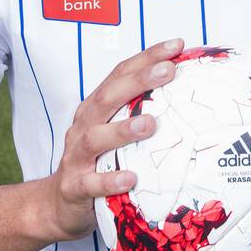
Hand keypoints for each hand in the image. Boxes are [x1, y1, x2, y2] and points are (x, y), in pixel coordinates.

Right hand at [43, 37, 183, 240]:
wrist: (59, 204)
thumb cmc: (98, 162)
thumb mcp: (117, 134)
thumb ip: (143, 114)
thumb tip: (191, 98)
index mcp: (96, 109)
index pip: (120, 75)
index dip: (146, 57)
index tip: (176, 46)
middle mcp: (84, 126)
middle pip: (108, 97)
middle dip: (139, 81)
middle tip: (168, 71)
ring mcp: (76, 156)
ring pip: (96, 138)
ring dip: (123, 129)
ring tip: (150, 123)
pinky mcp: (74, 187)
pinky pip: (91, 184)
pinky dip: (109, 181)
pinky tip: (130, 178)